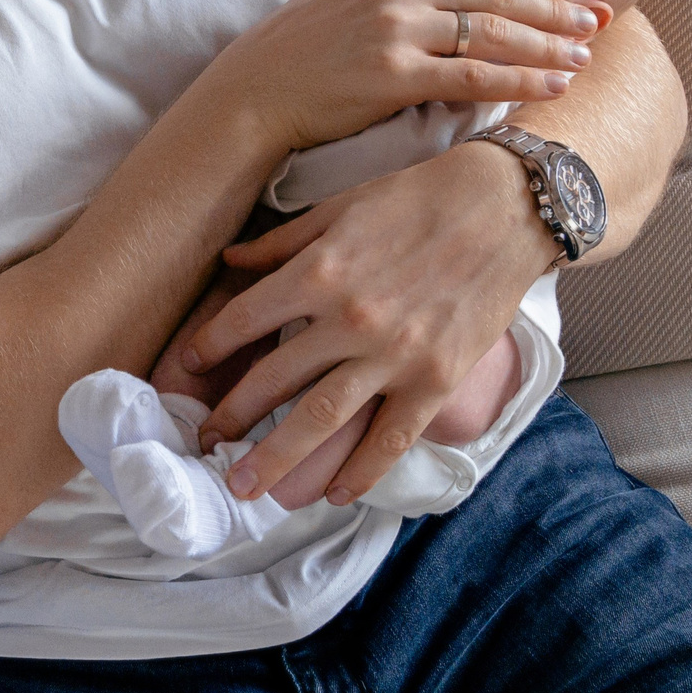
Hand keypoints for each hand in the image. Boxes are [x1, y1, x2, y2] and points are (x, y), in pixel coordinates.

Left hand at [180, 141, 551, 507]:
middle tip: (205, 443)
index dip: (208, 347)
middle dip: (233, 416)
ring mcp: (395, 355)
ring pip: (322, 420)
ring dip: (278, 458)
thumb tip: (231, 262)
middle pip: (275, 380)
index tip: (187, 369)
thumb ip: (281, 244)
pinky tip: (334, 493)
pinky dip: (360, 471)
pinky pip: (389, 438)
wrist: (504, 207)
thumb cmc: (416, 199)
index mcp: (319, 271)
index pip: (245, 320)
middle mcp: (349, 319)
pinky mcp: (436, 380)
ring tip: (246, 487)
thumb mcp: (339, 209)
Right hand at [210, 0, 598, 152]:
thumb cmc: (302, 45)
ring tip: (584, 57)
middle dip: (554, 10)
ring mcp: (395, 28)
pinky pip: (473, 75)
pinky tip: (552, 86)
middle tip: (596, 22)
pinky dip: (521, 80)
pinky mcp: (392, 73)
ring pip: (493, 33)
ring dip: (548, 46)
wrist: (255, 91)